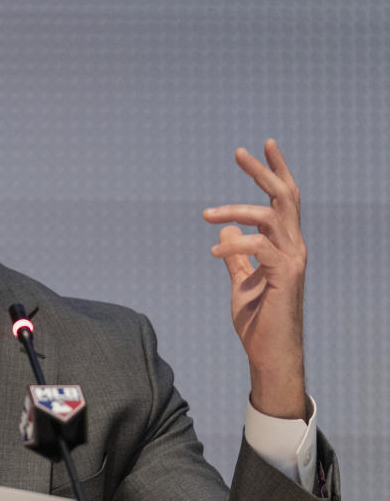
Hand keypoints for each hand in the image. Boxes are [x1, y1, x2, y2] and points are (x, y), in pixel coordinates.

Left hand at [203, 139, 308, 419]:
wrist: (269, 354)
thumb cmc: (258, 320)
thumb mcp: (241, 281)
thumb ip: (235, 255)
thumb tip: (225, 230)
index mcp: (284, 245)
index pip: (283, 200)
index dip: (274, 171)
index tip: (261, 146)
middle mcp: (294, 247)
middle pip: (284, 197)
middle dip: (262, 171)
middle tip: (239, 152)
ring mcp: (293, 260)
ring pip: (270, 216)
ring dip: (236, 209)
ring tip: (207, 215)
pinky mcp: (285, 276)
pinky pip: (260, 247)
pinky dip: (235, 245)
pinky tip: (214, 252)